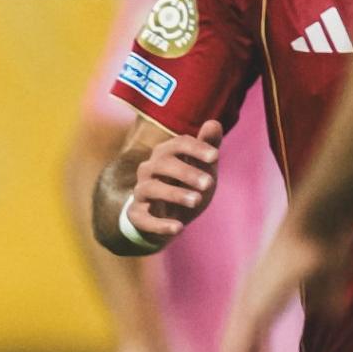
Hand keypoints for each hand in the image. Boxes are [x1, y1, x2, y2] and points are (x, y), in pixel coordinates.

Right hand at [118, 120, 223, 249]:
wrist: (167, 217)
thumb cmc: (186, 185)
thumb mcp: (202, 167)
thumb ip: (208, 146)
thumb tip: (213, 123)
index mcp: (166, 153)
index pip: (178, 143)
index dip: (196, 148)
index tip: (215, 157)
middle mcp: (149, 169)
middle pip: (163, 164)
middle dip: (186, 172)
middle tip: (209, 183)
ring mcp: (141, 192)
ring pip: (151, 188)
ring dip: (174, 194)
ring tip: (197, 201)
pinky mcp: (136, 215)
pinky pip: (144, 218)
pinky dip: (160, 224)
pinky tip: (179, 228)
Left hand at [220, 222, 330, 351]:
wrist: (319, 223)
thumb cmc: (326, 245)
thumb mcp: (330, 282)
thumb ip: (328, 301)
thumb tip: (333, 316)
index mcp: (260, 296)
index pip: (248, 337)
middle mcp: (248, 300)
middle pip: (235, 349)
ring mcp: (250, 302)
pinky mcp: (256, 306)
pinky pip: (243, 345)